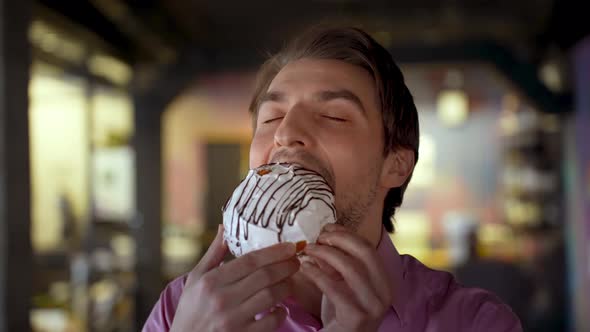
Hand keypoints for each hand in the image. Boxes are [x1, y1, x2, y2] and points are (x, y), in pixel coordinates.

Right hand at [170, 225, 298, 331]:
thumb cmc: (191, 309)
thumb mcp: (196, 278)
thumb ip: (214, 253)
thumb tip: (225, 226)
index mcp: (211, 281)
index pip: (250, 261)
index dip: (274, 252)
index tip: (289, 246)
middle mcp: (222, 299)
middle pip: (264, 276)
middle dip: (286, 266)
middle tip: (296, 260)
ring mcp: (233, 320)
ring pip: (271, 297)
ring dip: (286, 286)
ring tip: (290, 280)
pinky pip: (271, 322)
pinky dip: (281, 312)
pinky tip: (280, 306)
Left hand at [301, 224, 392, 331]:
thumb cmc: (341, 315)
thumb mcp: (341, 284)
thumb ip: (335, 263)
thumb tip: (323, 237)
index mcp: (383, 281)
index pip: (369, 248)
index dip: (347, 234)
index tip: (327, 228)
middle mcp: (384, 292)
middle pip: (365, 253)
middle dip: (339, 240)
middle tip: (318, 237)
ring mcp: (373, 306)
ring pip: (351, 268)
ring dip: (326, 254)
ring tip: (308, 250)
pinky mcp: (357, 317)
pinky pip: (335, 288)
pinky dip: (317, 274)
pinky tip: (305, 268)